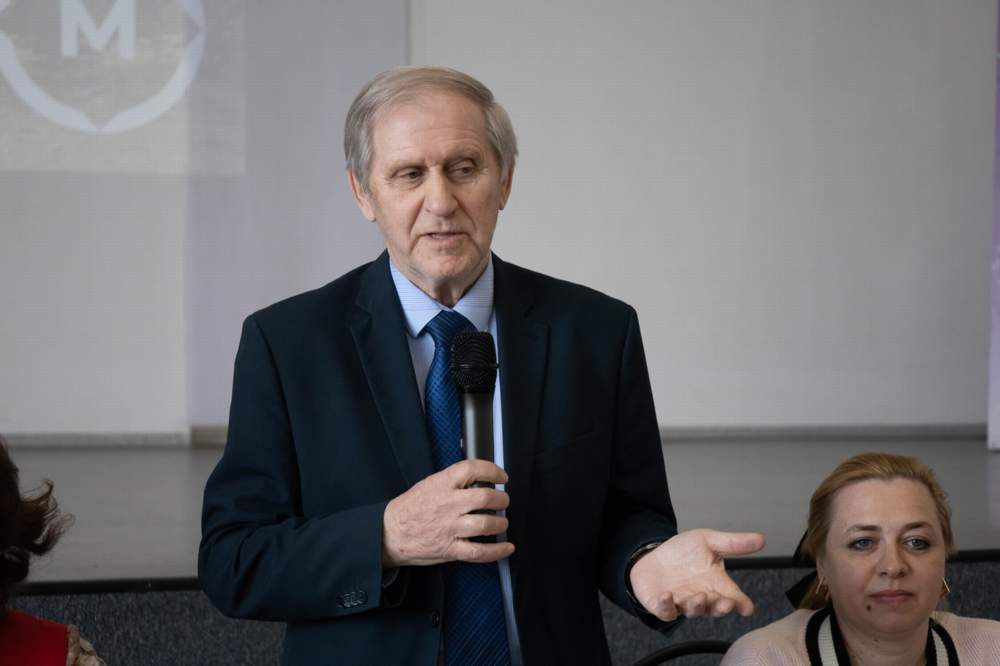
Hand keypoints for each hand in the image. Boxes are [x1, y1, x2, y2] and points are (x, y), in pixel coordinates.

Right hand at [382, 459, 514, 566]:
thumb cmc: (409, 509)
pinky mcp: (450, 549)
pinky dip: (497, 551)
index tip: (501, 476)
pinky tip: (506, 548)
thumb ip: (452, 481)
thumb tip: (478, 479)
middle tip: (502, 501)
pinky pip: (479, 552)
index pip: (472, 469)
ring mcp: (450, 528)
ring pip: (486, 524)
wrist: (389, 533)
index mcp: (441, 485)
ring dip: (501, 523)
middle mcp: (448, 505)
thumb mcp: (428, 484)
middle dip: (501, 499)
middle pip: (486, 497)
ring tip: (501, 522)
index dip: (492, 470)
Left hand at [629, 528, 764, 620]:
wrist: (653, 555)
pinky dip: (666, 606)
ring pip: (693, 610)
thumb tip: (761, 539)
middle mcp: (702, 596)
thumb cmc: (683, 552)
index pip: (733, 596)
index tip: (747, 607)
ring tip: (700, 597)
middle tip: (727, 604)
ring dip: (697, 605)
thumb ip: (732, 543)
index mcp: (715, 583)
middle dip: (721, 607)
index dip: (741, 603)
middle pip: (715, 608)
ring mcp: (682, 603)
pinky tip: (667, 596)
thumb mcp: (708, 541)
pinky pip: (666, 611)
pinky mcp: (662, 606)